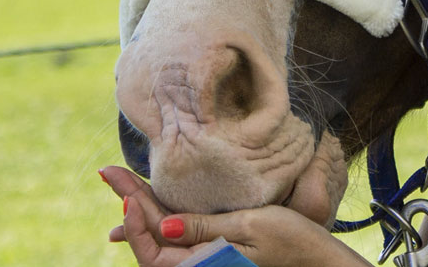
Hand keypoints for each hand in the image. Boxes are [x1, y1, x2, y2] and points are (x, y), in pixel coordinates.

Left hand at [99, 166, 369, 266]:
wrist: (320, 260)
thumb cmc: (292, 242)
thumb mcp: (249, 227)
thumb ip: (204, 228)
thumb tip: (162, 225)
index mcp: (202, 265)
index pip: (153, 244)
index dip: (135, 217)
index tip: (125, 190)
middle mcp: (199, 264)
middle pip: (151, 237)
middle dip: (129, 201)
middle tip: (107, 170)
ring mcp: (207, 258)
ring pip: (162, 235)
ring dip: (140, 207)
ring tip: (120, 182)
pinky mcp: (217, 249)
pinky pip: (178, 234)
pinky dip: (160, 214)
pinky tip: (152, 200)